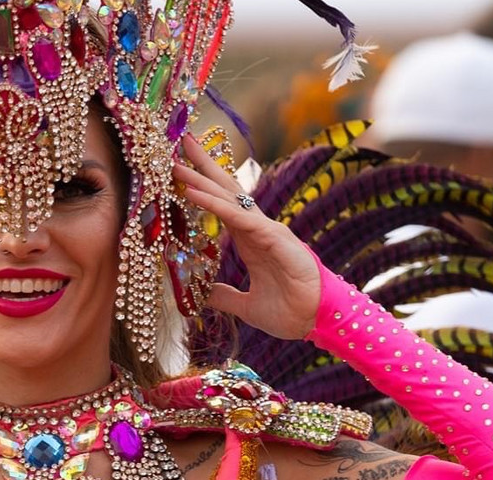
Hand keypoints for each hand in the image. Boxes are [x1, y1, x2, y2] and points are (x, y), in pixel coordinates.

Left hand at [173, 135, 320, 339]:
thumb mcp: (244, 305)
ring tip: (176, 164)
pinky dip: (215, 204)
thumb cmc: (290, 312)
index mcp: (250, 241)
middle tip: (180, 142)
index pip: (223, 205)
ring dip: (202, 181)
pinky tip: (193, 193)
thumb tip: (200, 294)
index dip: (204, 186)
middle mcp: (258, 230)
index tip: (181, 168)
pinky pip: (239, 218)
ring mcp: (268, 232)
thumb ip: (223, 296)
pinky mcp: (275, 239)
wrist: (317, 324)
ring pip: (229, 200)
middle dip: (203, 167)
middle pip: (226, 191)